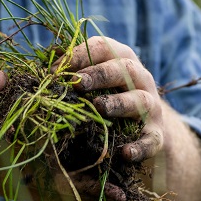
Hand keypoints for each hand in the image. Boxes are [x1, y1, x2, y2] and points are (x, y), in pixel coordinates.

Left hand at [60, 36, 164, 187]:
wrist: (146, 129)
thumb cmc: (111, 98)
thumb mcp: (96, 81)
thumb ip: (74, 73)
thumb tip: (44, 66)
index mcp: (122, 61)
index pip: (104, 48)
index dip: (79, 55)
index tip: (55, 70)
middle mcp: (141, 80)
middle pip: (125, 70)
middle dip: (100, 74)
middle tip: (77, 83)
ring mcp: (152, 108)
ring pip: (141, 101)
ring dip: (119, 103)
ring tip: (99, 108)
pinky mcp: (157, 135)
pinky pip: (151, 140)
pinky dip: (140, 146)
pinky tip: (125, 153)